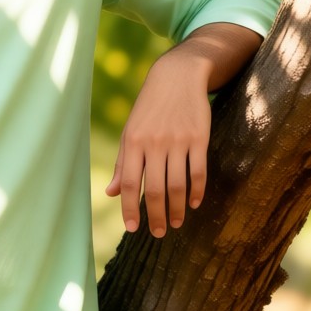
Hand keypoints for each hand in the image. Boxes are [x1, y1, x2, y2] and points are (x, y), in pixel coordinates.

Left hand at [105, 57, 210, 237]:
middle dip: (156, 216)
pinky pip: (198, 171)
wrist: (176, 77)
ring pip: (177, 185)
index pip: (130, 183)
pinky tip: (193, 204)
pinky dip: (196, 191)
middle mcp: (154, 143)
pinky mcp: (199, 138)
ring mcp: (178, 141)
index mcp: (133, 142)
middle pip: (155, 189)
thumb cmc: (149, 109)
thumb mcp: (130, 131)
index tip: (132, 228)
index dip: (130, 208)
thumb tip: (111, 193)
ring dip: (177, 209)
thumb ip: (123, 163)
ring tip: (176, 223)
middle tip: (159, 233)